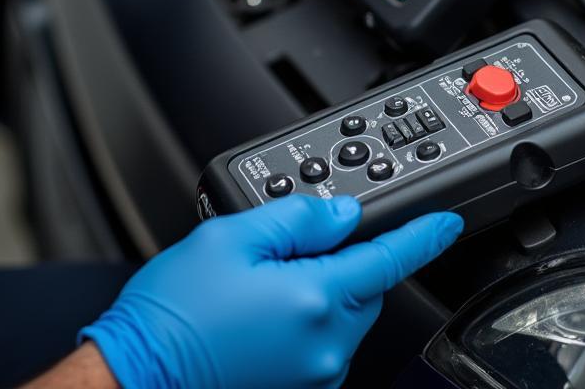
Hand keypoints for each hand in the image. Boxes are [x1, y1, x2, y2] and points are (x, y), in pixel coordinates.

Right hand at [81, 195, 462, 388]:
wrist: (138, 374)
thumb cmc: (176, 311)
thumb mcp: (231, 236)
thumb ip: (296, 218)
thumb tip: (340, 213)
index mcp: (314, 298)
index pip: (388, 259)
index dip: (423, 236)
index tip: (446, 223)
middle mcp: (325, 344)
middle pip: (365, 286)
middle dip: (346, 257)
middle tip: (287, 244)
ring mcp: (314, 372)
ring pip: (343, 313)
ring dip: (323, 287)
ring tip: (259, 279)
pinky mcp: (298, 386)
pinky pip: (322, 340)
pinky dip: (307, 314)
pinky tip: (260, 308)